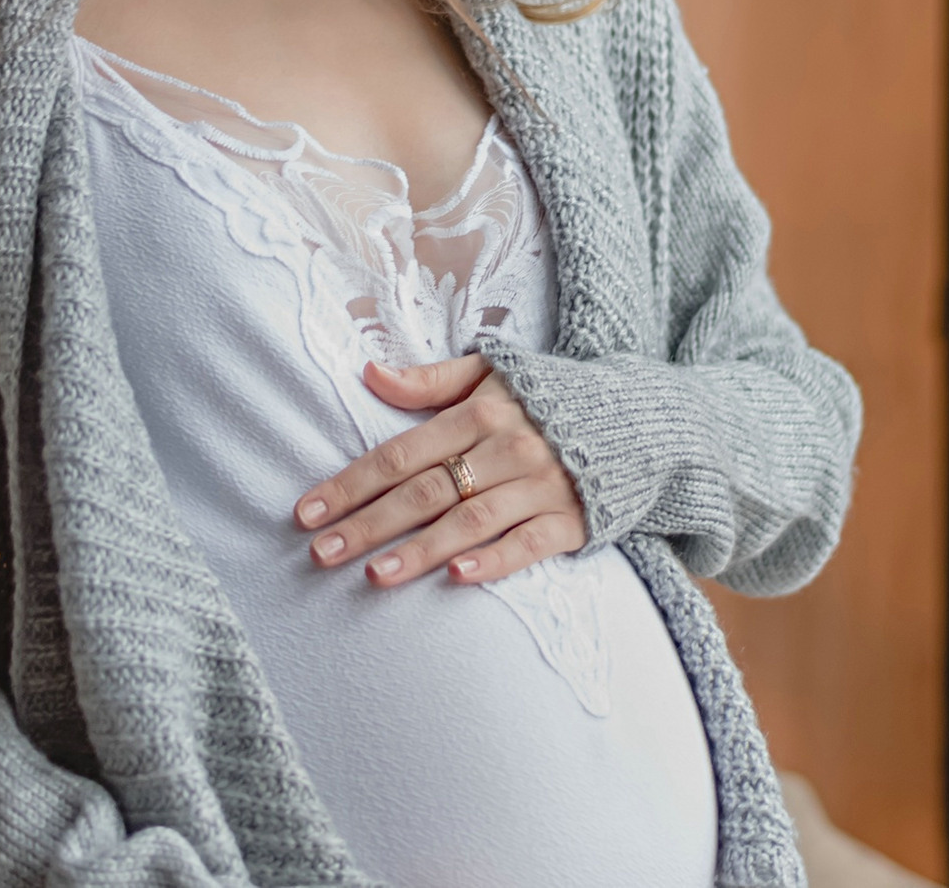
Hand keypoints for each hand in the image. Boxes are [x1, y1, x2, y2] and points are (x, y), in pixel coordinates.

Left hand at [293, 354, 586, 586]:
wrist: (641, 419)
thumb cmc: (550, 398)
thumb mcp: (492, 373)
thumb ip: (430, 379)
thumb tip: (369, 372)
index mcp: (481, 412)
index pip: (401, 453)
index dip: (351, 483)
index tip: (307, 511)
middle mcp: (508, 448)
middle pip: (426, 491)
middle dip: (369, 524)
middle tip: (321, 552)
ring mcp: (542, 486)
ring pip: (470, 521)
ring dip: (420, 549)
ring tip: (374, 575)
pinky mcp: (574, 519)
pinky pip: (530, 544)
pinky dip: (495, 560)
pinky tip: (457, 576)